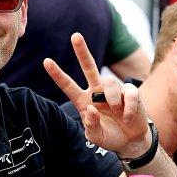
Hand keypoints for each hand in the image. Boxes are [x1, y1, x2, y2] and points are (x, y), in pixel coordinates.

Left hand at [43, 33, 151, 156]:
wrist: (131, 141)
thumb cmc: (110, 136)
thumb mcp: (96, 137)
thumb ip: (91, 126)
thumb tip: (92, 109)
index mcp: (84, 101)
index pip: (68, 85)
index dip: (57, 74)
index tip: (46, 61)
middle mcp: (97, 92)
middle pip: (88, 67)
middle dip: (82, 51)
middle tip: (75, 36)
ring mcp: (114, 90)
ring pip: (110, 82)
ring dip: (112, 99)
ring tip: (117, 113)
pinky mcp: (131, 92)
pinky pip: (129, 93)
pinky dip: (128, 108)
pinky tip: (128, 117)